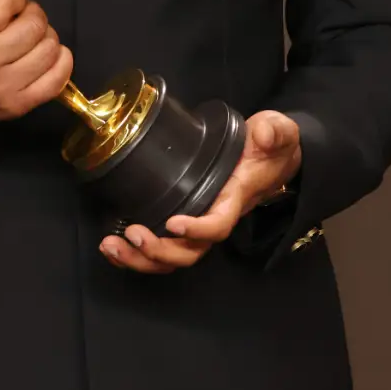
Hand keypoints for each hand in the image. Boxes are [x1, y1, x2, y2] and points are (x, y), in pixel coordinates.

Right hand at [0, 0, 73, 124]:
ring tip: (31, 36)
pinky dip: (60, 60)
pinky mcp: (18, 107)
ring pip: (50, 48)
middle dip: (32, 12)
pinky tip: (45, 53)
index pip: (7, 1)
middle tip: (22, 16)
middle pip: (34, 24)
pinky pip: (58, 78)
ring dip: (46, 34)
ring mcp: (3, 90)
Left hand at [99, 110, 302, 274]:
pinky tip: (113, 248)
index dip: (197, 230)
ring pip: (172, 257)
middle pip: (189, 253)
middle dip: (158, 251)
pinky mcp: (186, 218)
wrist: (272, 157)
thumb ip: (274, 131)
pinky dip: (136, 254)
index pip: (218, 224)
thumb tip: (263, 136)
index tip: (173, 223)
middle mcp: (216, 217)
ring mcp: (200, 222)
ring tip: (111, 246)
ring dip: (140, 258)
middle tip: (132, 234)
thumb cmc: (271, 146)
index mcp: (235, 198)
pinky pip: (164, 248)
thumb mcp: (279, 131)